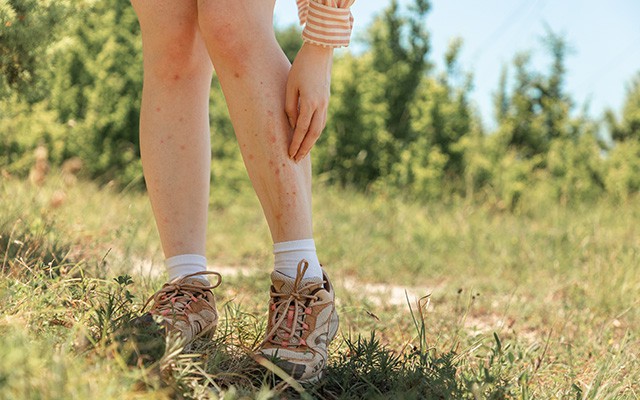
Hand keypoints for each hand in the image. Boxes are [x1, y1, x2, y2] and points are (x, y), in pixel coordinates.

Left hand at [285, 42, 333, 161]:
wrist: (320, 52)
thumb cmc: (301, 67)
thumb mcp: (290, 86)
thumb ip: (290, 107)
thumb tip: (293, 126)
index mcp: (310, 103)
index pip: (301, 130)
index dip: (295, 143)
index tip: (289, 154)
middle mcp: (321, 106)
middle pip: (313, 134)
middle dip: (305, 148)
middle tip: (296, 159)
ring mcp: (326, 103)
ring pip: (319, 129)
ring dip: (311, 142)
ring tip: (303, 152)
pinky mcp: (327, 101)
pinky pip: (321, 121)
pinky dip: (315, 132)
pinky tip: (309, 137)